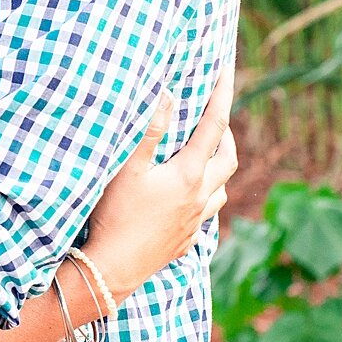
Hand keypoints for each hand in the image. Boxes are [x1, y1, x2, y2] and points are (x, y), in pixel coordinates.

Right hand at [85, 61, 237, 300]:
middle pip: (228, 161)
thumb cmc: (115, 214)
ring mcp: (193, 223)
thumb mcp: (128, 167)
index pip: (214, 126)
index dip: (222, 96)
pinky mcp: (183, 243)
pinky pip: (205, 217)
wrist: (112, 269)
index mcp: (188, 174)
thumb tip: (168, 93)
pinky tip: (188, 202)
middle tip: (218, 121)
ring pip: (221, 192)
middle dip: (228, 137)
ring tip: (205, 160)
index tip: (226, 72)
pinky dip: (203, 201)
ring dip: (219, 171)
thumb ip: (150, 129)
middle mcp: (199, 198)